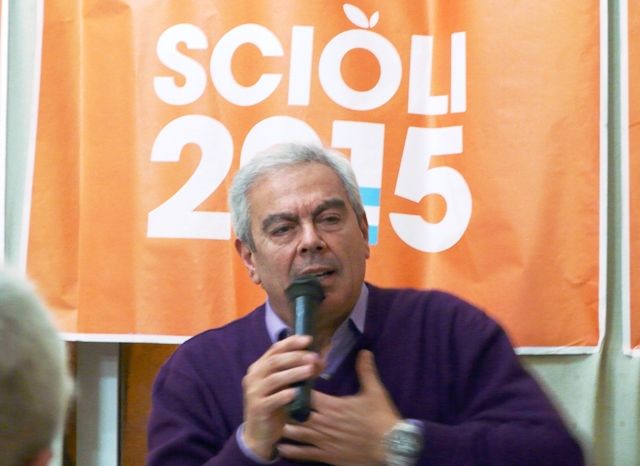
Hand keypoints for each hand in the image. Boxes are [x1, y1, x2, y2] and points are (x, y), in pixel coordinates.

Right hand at [242, 335, 323, 459]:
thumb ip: (298, 372)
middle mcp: (254, 376)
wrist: (259, 433)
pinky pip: (272, 400)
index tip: (308, 339)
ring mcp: (254, 392)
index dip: (291, 342)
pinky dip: (285, 395)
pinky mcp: (258, 408)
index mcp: (259, 367)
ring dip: (294, 373)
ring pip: (274, 379)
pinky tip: (296, 393)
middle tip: (313, 356)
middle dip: (295, 357)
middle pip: (275, 361)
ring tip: (310, 370)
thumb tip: (320, 360)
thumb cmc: (275, 405)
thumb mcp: (286, 386)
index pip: (275, 349)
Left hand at [279, 350, 399, 465]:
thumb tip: (364, 351)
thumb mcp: (375, 392)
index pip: (306, 394)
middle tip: (277, 401)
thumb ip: (366, 371)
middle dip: (285, 407)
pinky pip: (302, 454)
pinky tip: (281, 446)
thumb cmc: (382, 418)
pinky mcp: (326, 456)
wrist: (391, 447)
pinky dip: (290, 450)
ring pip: (295, 433)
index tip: (289, 382)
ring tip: (276, 421)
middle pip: (295, 413)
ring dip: (285, 427)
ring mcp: (323, 441)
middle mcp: (324, 423)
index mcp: (333, 405)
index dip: (296, 388)